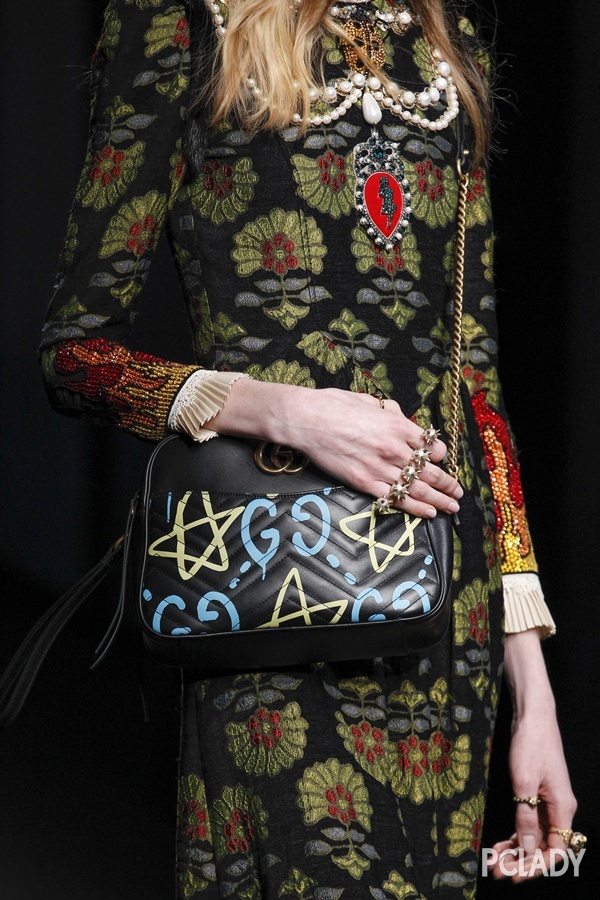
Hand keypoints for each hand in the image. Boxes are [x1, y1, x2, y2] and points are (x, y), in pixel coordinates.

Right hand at [208, 381, 461, 517]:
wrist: (305, 419)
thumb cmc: (333, 405)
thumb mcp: (368, 401)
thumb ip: (390, 412)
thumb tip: (402, 419)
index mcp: (397, 425)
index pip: (430, 445)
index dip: (439, 455)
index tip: (440, 461)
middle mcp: (394, 448)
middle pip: (429, 471)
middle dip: (448, 484)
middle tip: (458, 493)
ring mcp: (379, 467)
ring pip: (417, 488)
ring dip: (439, 499)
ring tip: (451, 507)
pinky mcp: (364, 482)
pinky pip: (395, 498)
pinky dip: (415, 507)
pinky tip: (428, 512)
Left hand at [490, 632, 577, 880]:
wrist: (532, 716)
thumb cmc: (531, 744)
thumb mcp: (524, 781)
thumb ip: (525, 816)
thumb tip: (528, 849)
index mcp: (562, 807)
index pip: (556, 849)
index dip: (537, 865)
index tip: (516, 873)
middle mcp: (558, 809)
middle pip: (544, 846)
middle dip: (522, 862)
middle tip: (497, 871)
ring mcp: (547, 803)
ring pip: (534, 837)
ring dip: (516, 851)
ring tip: (493, 863)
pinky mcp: (536, 795)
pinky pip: (527, 823)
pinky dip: (514, 836)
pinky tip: (498, 846)